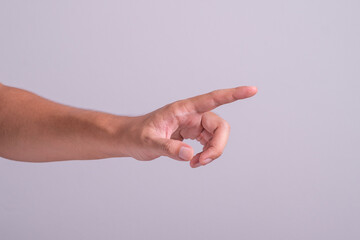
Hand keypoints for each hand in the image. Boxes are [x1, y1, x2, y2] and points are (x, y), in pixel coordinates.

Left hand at [121, 86, 256, 167]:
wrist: (129, 139)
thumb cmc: (136, 135)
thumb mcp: (148, 143)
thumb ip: (168, 148)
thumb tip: (190, 155)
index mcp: (182, 110)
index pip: (212, 99)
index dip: (233, 94)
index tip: (252, 90)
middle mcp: (191, 115)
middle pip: (220, 126)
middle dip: (218, 146)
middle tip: (203, 161)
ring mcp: (193, 124)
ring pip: (216, 136)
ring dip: (212, 152)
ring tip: (195, 163)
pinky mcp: (191, 134)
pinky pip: (209, 142)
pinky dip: (207, 154)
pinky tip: (194, 161)